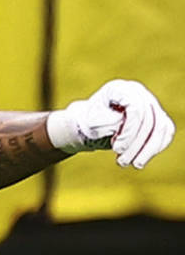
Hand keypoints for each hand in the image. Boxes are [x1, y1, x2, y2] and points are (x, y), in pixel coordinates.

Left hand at [46, 79, 174, 167]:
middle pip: (149, 120)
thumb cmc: (90, 123)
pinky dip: (156, 146)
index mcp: (120, 89)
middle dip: (136, 145)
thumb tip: (123, 124)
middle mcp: (138, 93)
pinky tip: (142, 158)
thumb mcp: (92, 124)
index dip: (130, 131)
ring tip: (134, 164)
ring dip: (148, 150)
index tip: (117, 149)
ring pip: (160, 127)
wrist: (92, 124)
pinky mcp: (156, 116)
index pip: (136, 108)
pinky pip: (165, 131)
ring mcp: (149, 103)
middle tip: (122, 162)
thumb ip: (108, 123)